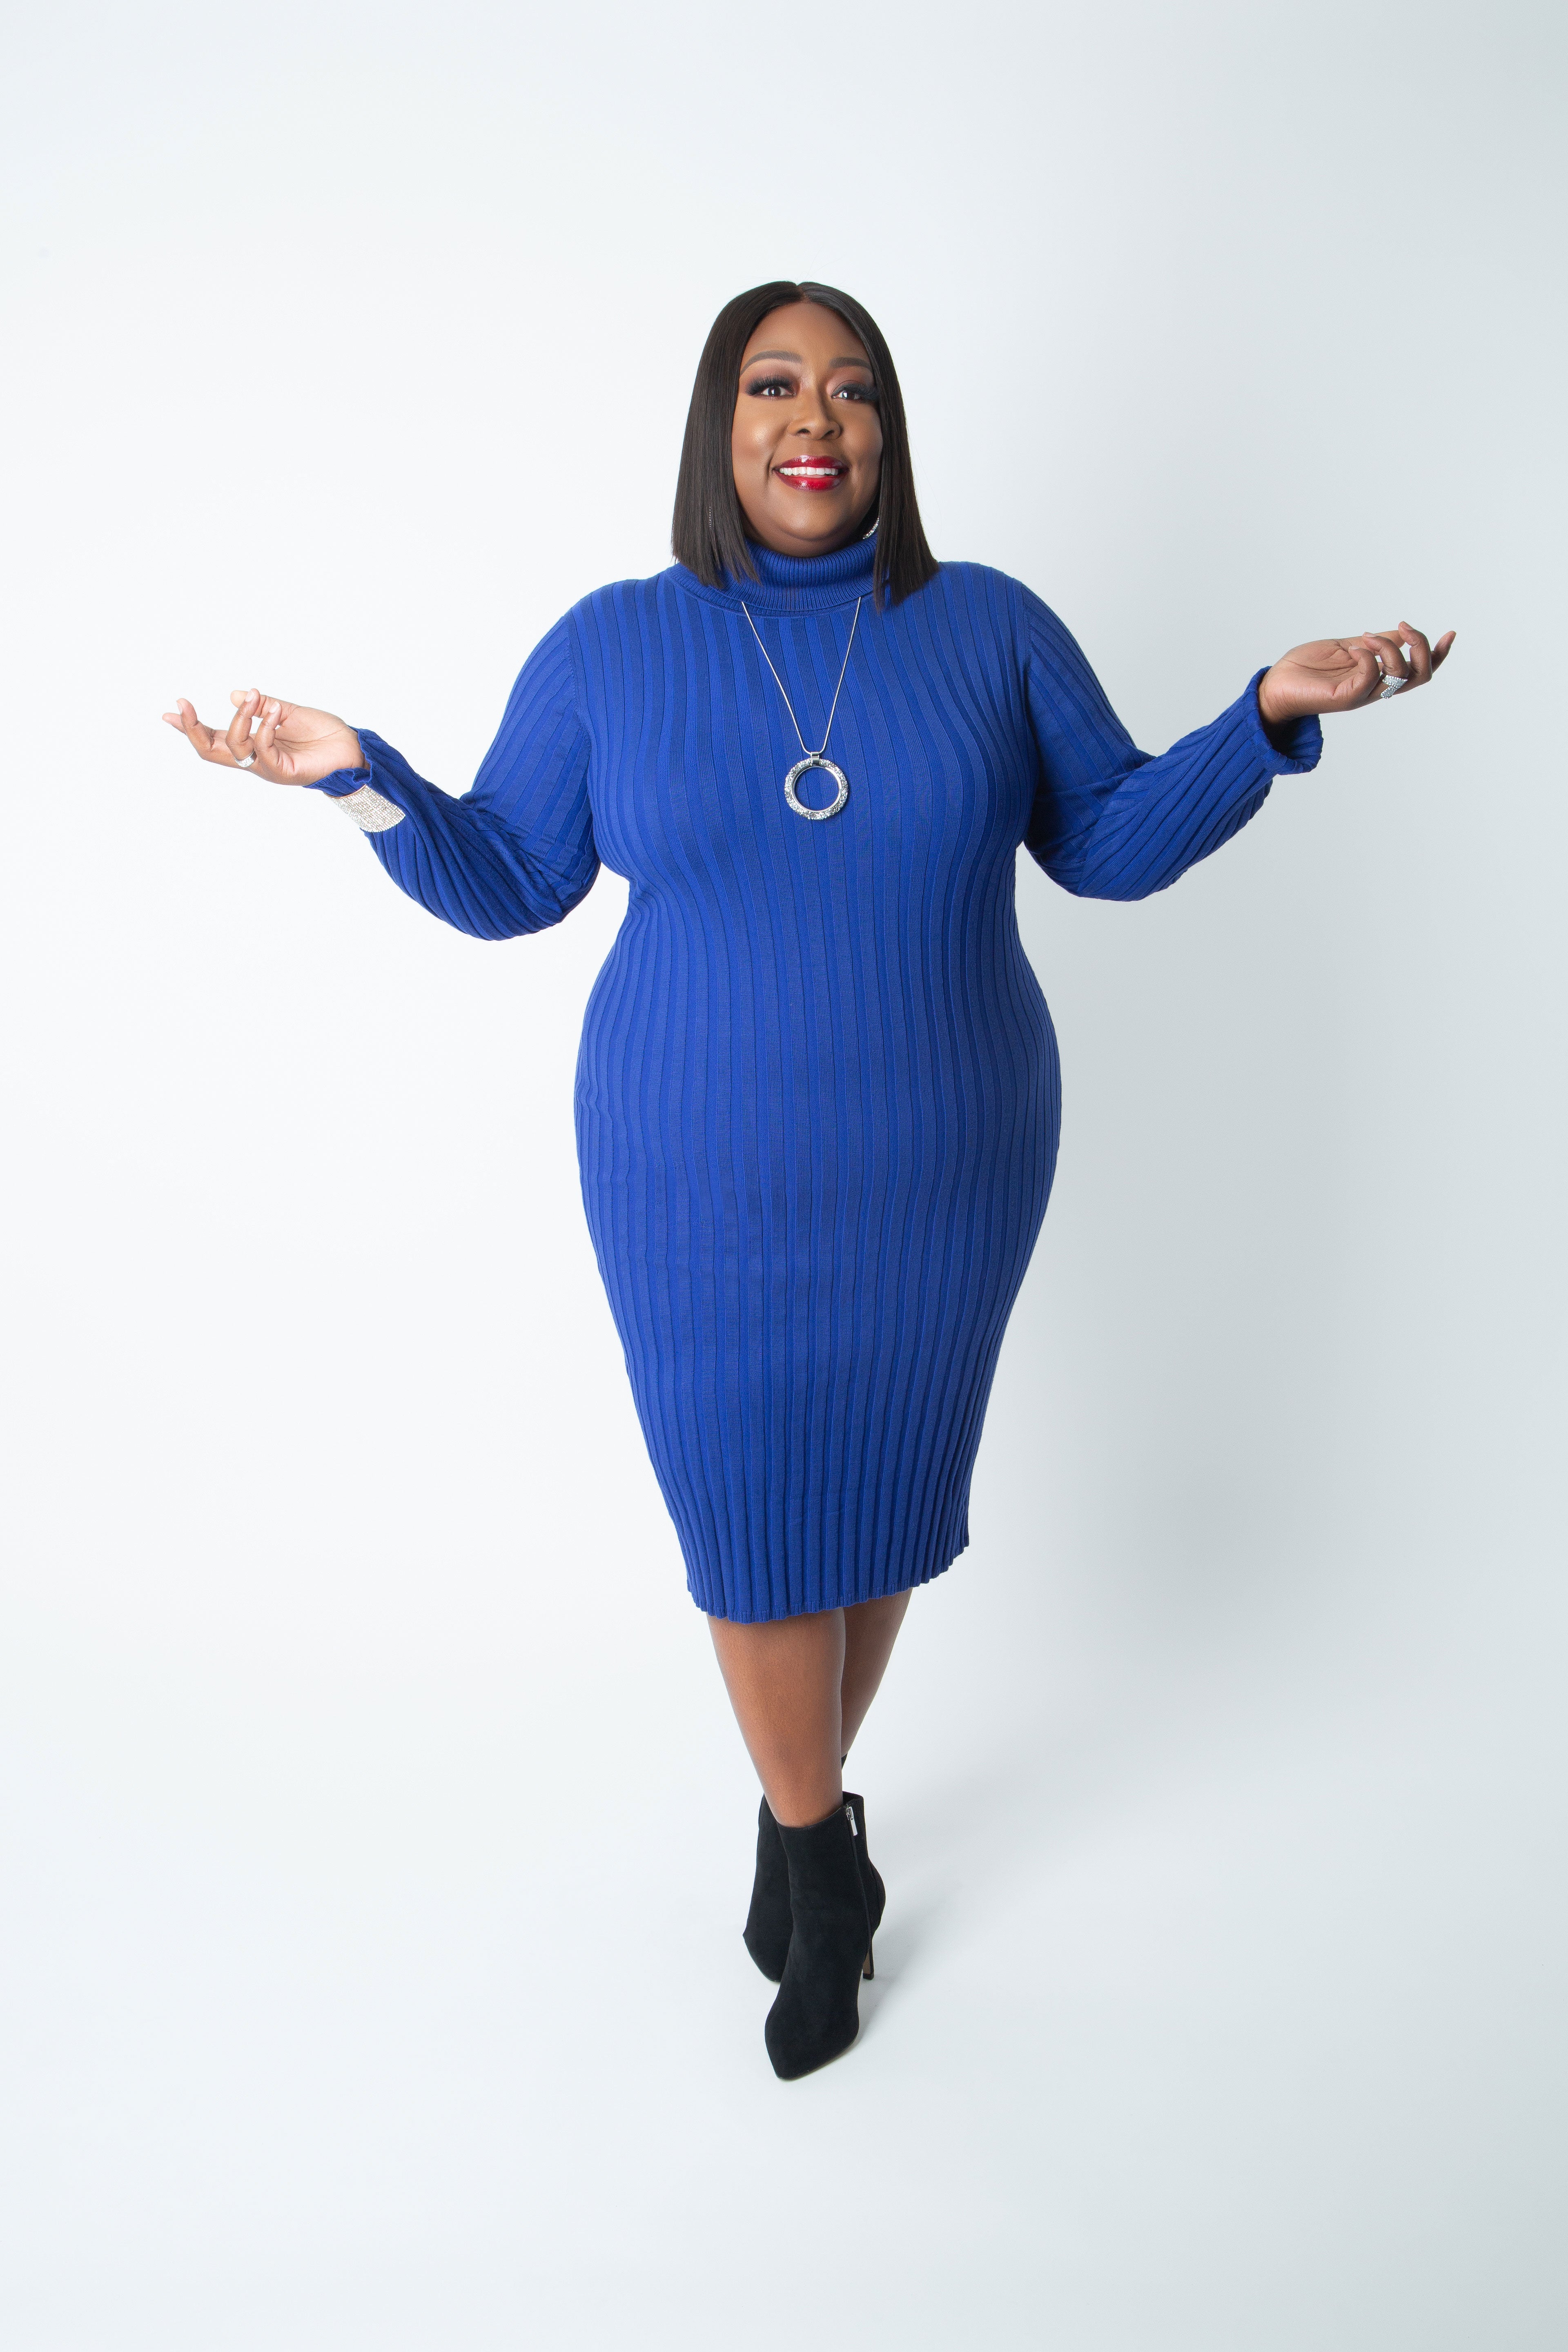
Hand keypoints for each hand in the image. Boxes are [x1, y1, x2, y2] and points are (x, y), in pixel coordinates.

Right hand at [161, 688, 362, 786]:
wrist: (352, 749)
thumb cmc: (324, 733)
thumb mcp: (288, 711)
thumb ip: (262, 706)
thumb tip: (234, 693)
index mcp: (253, 744)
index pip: (214, 738)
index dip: (190, 727)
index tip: (169, 712)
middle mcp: (255, 759)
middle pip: (210, 751)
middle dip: (193, 729)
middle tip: (183, 704)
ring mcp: (267, 767)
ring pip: (234, 747)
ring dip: (240, 717)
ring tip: (255, 697)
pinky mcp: (283, 772)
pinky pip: (262, 749)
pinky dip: (263, 728)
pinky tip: (273, 713)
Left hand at [1257, 622, 1455, 726]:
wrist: (1276, 686)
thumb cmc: (1308, 669)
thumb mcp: (1349, 647)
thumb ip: (1376, 643)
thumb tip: (1401, 633)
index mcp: (1379, 676)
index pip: (1420, 670)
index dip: (1440, 654)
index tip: (1450, 632)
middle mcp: (1376, 687)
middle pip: (1421, 675)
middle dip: (1422, 647)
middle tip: (1403, 627)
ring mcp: (1362, 693)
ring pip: (1400, 675)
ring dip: (1389, 647)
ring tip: (1365, 636)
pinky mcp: (1346, 697)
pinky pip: (1371, 676)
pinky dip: (1368, 656)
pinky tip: (1352, 648)